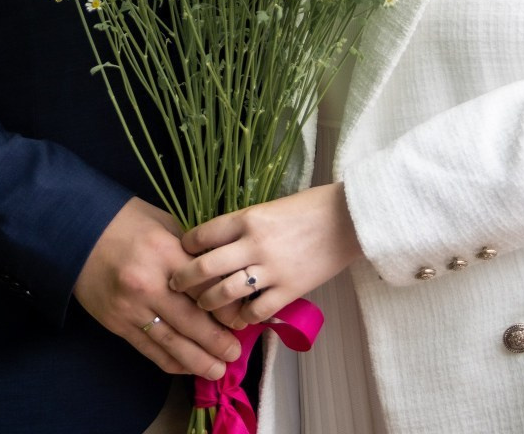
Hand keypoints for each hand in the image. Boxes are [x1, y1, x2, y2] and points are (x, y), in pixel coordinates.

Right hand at [72, 197, 241, 379]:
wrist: (77, 232)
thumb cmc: (126, 221)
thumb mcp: (163, 224)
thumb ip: (189, 251)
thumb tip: (217, 276)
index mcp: (166, 254)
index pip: (204, 288)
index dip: (226, 308)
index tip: (241, 318)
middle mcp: (150, 285)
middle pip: (191, 321)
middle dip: (217, 341)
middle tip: (235, 352)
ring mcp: (132, 308)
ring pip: (172, 343)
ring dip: (198, 360)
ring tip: (218, 369)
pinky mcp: (118, 324)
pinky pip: (149, 349)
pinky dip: (171, 361)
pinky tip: (187, 366)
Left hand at [171, 184, 361, 329]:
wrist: (348, 219)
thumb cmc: (309, 208)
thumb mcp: (270, 207)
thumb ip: (244, 226)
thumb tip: (218, 243)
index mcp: (248, 218)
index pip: (203, 234)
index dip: (187, 246)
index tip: (181, 252)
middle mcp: (254, 244)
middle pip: (205, 268)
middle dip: (184, 280)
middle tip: (175, 285)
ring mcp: (271, 270)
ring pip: (224, 293)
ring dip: (208, 303)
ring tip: (203, 305)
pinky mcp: (289, 290)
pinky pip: (255, 311)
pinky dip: (243, 317)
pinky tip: (239, 316)